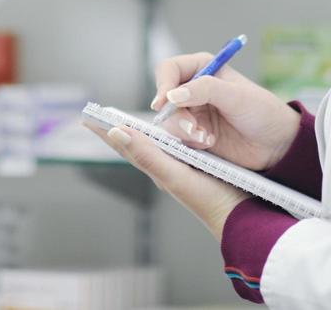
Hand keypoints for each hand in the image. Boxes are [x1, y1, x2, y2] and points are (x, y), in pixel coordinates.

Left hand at [83, 121, 245, 239]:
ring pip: (157, 144)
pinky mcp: (200, 165)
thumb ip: (147, 153)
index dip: (107, 131)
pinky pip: (178, 145)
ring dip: (142, 131)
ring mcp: (182, 167)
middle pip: (139, 143)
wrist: (242, 216)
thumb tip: (116, 132)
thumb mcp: (174, 175)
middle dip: (121, 128)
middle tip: (103, 115)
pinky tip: (171, 133)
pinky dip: (169, 134)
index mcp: (157, 168)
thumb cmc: (210, 199)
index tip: (88, 117)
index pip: (125, 145)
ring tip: (127, 121)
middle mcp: (166, 167)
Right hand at [152, 54, 300, 171]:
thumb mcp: (236, 96)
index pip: (169, 70)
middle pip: (164, 98)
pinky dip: (190, 142)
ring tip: (207, 138)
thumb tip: (173, 94)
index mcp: (202, 68)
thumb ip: (204, 90)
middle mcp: (192, 89)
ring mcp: (192, 112)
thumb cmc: (262, 111)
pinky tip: (210, 143)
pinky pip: (178, 138)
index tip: (164, 103)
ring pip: (169, 120)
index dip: (163, 85)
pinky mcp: (194, 134)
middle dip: (176, 115)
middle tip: (193, 128)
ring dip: (184, 131)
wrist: (277, 144)